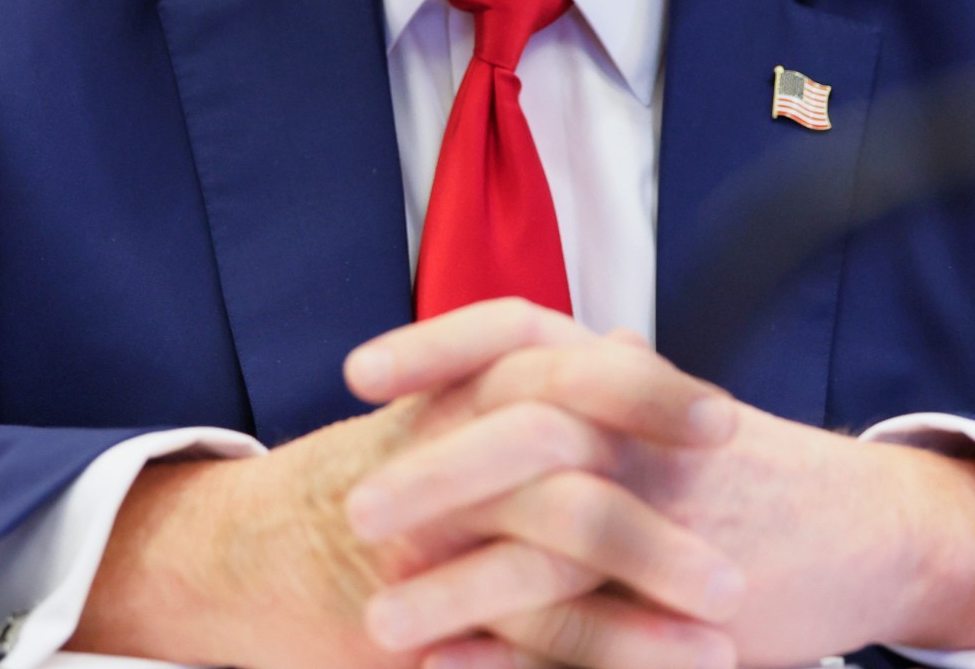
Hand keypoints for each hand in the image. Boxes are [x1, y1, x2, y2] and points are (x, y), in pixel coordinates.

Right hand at [71, 311, 742, 668]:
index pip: (558, 364)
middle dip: (657, 497)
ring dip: (646, 588)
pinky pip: (519, 634)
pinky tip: (663, 668)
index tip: (721, 424)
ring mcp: (430, 531)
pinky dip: (598, 655)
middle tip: (738, 552)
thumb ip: (536, 380)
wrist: (236, 558)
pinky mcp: (420, 613)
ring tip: (724, 627)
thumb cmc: (368, 482)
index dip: (643, 391)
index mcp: (461, 395)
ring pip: (549, 543)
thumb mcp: (447, 413)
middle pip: (562, 444)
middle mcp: (444, 449)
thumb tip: (632, 339)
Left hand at [347, 302, 974, 667]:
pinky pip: (588, 632)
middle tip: (359, 513)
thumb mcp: (659, 413)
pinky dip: (513, 655)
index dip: (437, 345)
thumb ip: (578, 395)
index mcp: (625, 380)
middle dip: (436, 473)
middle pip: (528, 431)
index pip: (522, 332)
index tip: (358, 373)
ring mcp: (672, 519)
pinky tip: (448, 668)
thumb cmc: (743, 473)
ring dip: (457, 587)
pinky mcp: (689, 607)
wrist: (871, 533)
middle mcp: (645, 435)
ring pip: (552, 541)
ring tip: (379, 623)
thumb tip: (467, 382)